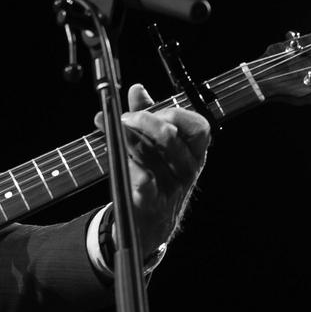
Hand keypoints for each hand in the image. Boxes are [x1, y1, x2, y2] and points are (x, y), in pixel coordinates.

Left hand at [97, 83, 210, 253]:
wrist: (152, 222)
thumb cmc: (156, 174)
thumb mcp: (156, 145)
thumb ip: (148, 114)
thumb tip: (137, 89)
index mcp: (194, 152)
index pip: (198, 127)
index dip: (172, 113)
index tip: (146, 109)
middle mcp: (187, 169)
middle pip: (170, 137)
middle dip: (144, 121)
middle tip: (124, 118)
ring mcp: (171, 187)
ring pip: (150, 156)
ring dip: (128, 140)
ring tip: (112, 129)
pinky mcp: (151, 204)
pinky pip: (145, 186)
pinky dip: (136, 173)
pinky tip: (127, 164)